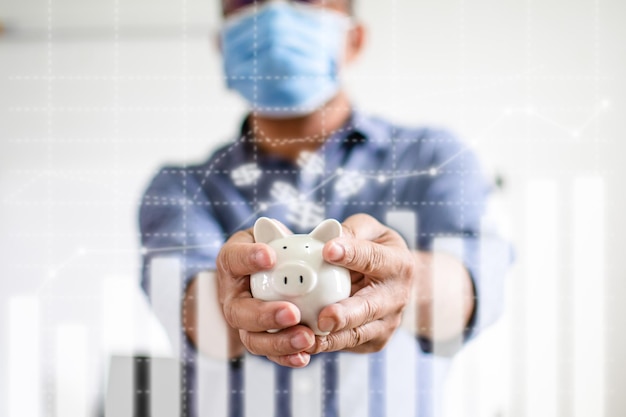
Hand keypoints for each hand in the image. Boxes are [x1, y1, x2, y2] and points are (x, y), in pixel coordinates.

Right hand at [216, 224, 316, 367]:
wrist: (285, 273)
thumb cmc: (285, 248)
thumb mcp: (291, 234)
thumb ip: (309, 233)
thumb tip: (333, 230)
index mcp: (234, 261)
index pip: (233, 258)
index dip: (247, 258)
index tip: (270, 256)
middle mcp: (232, 295)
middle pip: (238, 310)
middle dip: (264, 314)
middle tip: (292, 312)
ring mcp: (244, 321)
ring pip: (252, 338)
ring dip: (278, 342)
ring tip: (306, 337)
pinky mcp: (259, 339)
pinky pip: (270, 353)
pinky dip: (287, 356)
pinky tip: (306, 356)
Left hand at [313, 214, 414, 353]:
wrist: (393, 280)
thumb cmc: (373, 248)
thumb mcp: (367, 230)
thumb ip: (349, 231)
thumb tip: (324, 237)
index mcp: (397, 263)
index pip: (373, 258)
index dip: (352, 254)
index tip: (328, 250)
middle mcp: (396, 296)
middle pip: (370, 307)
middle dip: (346, 314)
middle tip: (324, 317)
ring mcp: (388, 322)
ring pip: (358, 334)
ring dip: (332, 339)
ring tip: (306, 339)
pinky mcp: (375, 341)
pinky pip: (348, 345)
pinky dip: (326, 346)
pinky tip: (304, 345)